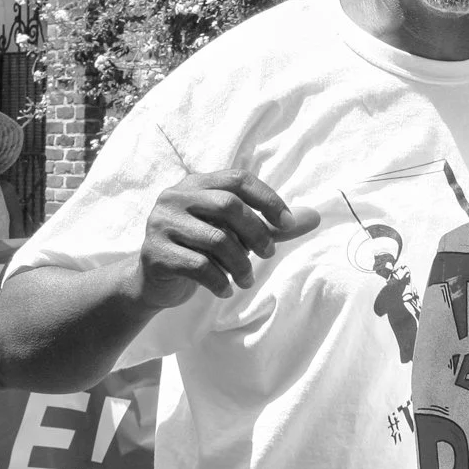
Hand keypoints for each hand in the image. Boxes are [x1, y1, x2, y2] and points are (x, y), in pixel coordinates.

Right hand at [131, 170, 319, 308]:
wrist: (153, 283)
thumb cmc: (199, 252)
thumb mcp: (236, 235)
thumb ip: (271, 225)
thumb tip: (315, 217)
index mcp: (196, 184)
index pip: (237, 179)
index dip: (267, 199)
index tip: (288, 224)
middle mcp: (175, 196)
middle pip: (228, 205)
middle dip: (256, 232)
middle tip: (268, 254)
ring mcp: (161, 223)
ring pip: (215, 238)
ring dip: (240, 264)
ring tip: (246, 280)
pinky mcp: (156, 252)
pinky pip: (198, 266)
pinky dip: (219, 280)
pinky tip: (225, 289)